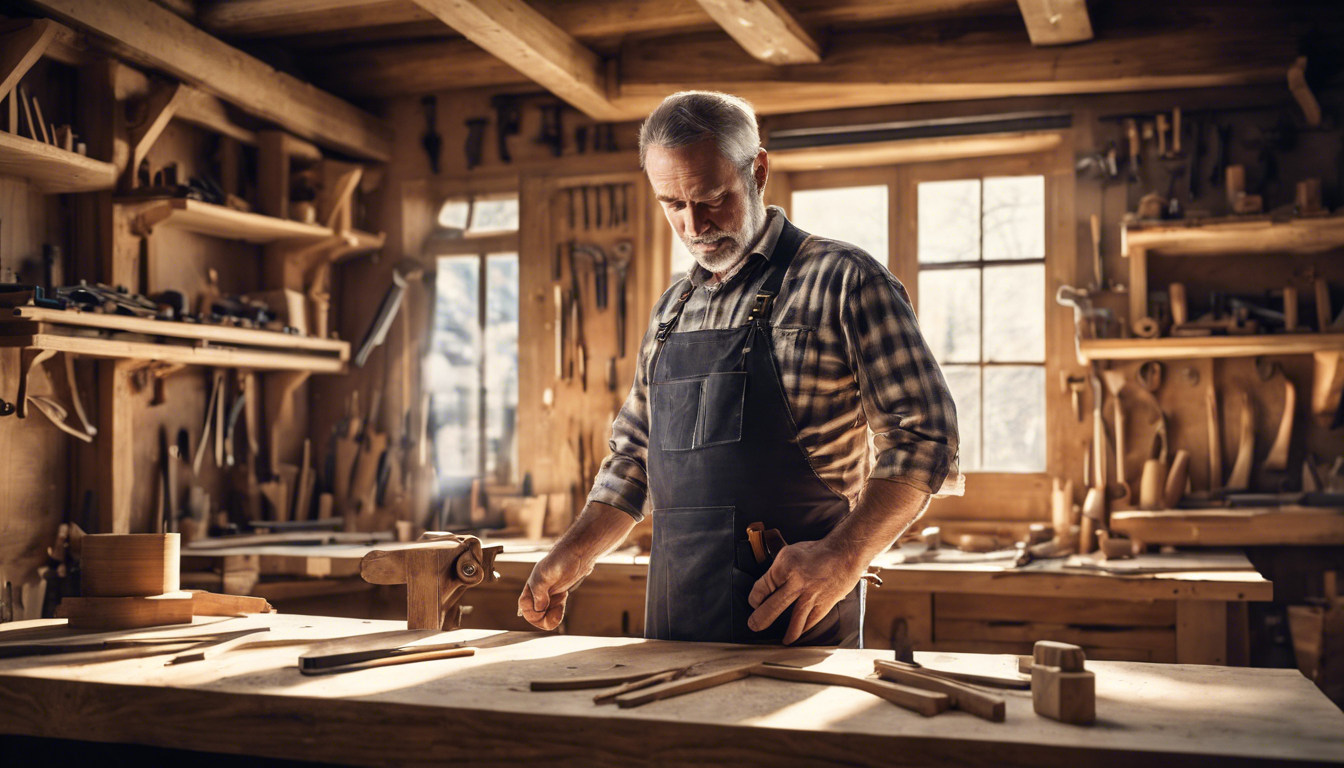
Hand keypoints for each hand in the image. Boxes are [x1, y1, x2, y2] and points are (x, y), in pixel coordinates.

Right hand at [518, 546, 591, 630]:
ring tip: (561, 603)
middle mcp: (537, 593)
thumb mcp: (546, 575)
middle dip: (545, 618)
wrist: (578, 552)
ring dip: (553, 615)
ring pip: (545, 615)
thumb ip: (539, 593)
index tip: (545, 608)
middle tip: (557, 610)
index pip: (526, 610)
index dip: (535, 615)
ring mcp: (548, 594)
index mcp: (530, 588)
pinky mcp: (558, 594)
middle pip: (535, 616)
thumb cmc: (560, 560)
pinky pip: (554, 610)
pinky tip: (563, 599)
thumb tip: (539, 609)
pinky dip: (558, 611)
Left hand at [747, 539, 864, 644]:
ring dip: (786, 633)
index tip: (754, 603)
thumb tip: (765, 587)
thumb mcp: (789, 552)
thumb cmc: (816, 552)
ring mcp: (812, 594)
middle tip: (753, 626)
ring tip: (779, 641)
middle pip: (774, 606)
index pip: (763, 586)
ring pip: (795, 619)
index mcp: (785, 565)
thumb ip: (777, 570)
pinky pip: (811, 621)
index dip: (755, 598)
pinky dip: (803, 630)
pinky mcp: (825, 603)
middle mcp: (797, 581)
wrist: (845, 552)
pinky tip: (798, 636)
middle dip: (760, 619)